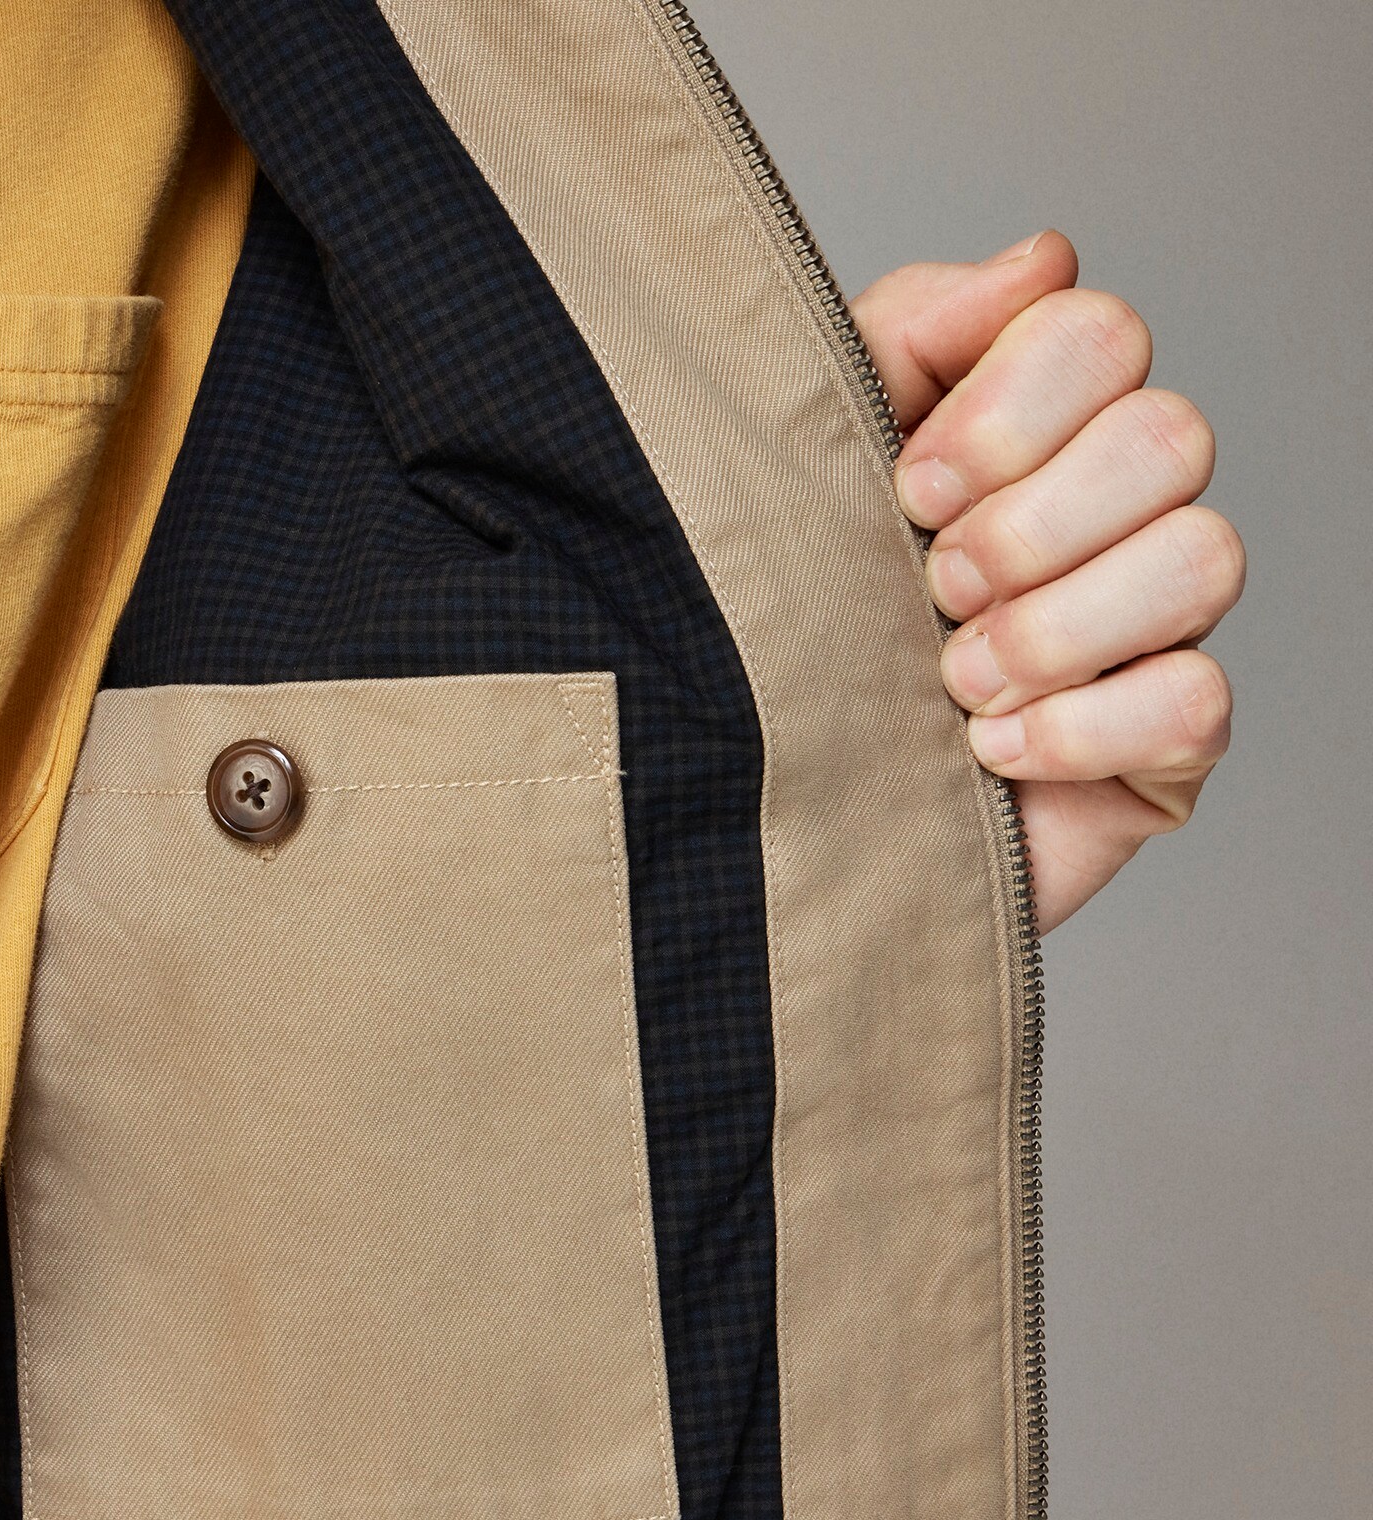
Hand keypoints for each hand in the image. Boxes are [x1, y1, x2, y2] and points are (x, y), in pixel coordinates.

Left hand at [852, 233, 1243, 932]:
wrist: (761, 811)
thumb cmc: (786, 632)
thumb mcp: (808, 459)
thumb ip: (906, 337)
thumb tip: (1041, 261)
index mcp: (1033, 434)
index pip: (1103, 337)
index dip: (1010, 408)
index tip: (912, 488)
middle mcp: (1110, 517)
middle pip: (1171, 436)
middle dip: (1029, 523)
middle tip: (933, 589)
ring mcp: (1150, 631)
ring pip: (1204, 558)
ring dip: (1052, 627)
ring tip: (950, 681)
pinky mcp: (1163, 748)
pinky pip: (1195, 702)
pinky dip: (1078, 727)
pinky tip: (989, 751)